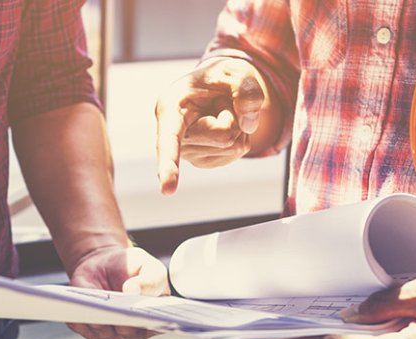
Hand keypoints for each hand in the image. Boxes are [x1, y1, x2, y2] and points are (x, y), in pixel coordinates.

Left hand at [66, 246, 169, 338]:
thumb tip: (134, 291)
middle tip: (118, 311)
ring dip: (98, 320)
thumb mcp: (147, 266)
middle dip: (123, 322)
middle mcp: (134, 332)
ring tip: (94, 308)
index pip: (157, 325)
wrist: (104, 264)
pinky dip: (79, 318)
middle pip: (128, 332)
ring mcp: (111, 334)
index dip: (154, 321)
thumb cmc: (131, 267)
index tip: (147, 313)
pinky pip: (82, 326)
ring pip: (103, 331)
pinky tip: (76, 309)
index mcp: (155, 318)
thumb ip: (149, 279)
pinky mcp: (88, 329)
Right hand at [155, 56, 273, 194]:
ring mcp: (187, 152)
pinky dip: (239, 135)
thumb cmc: (219, 78)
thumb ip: (246, 90)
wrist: (216, 87)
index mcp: (170, 107)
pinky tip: (223, 124)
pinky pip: (235, 153)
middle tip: (221, 101)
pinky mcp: (203, 161)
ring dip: (237, 125)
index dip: (168, 164)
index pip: (169, 139)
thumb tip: (248, 125)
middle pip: (223, 137)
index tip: (167, 190)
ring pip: (232, 146)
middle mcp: (173, 134)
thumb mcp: (236, 72)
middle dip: (234, 116)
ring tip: (220, 111)